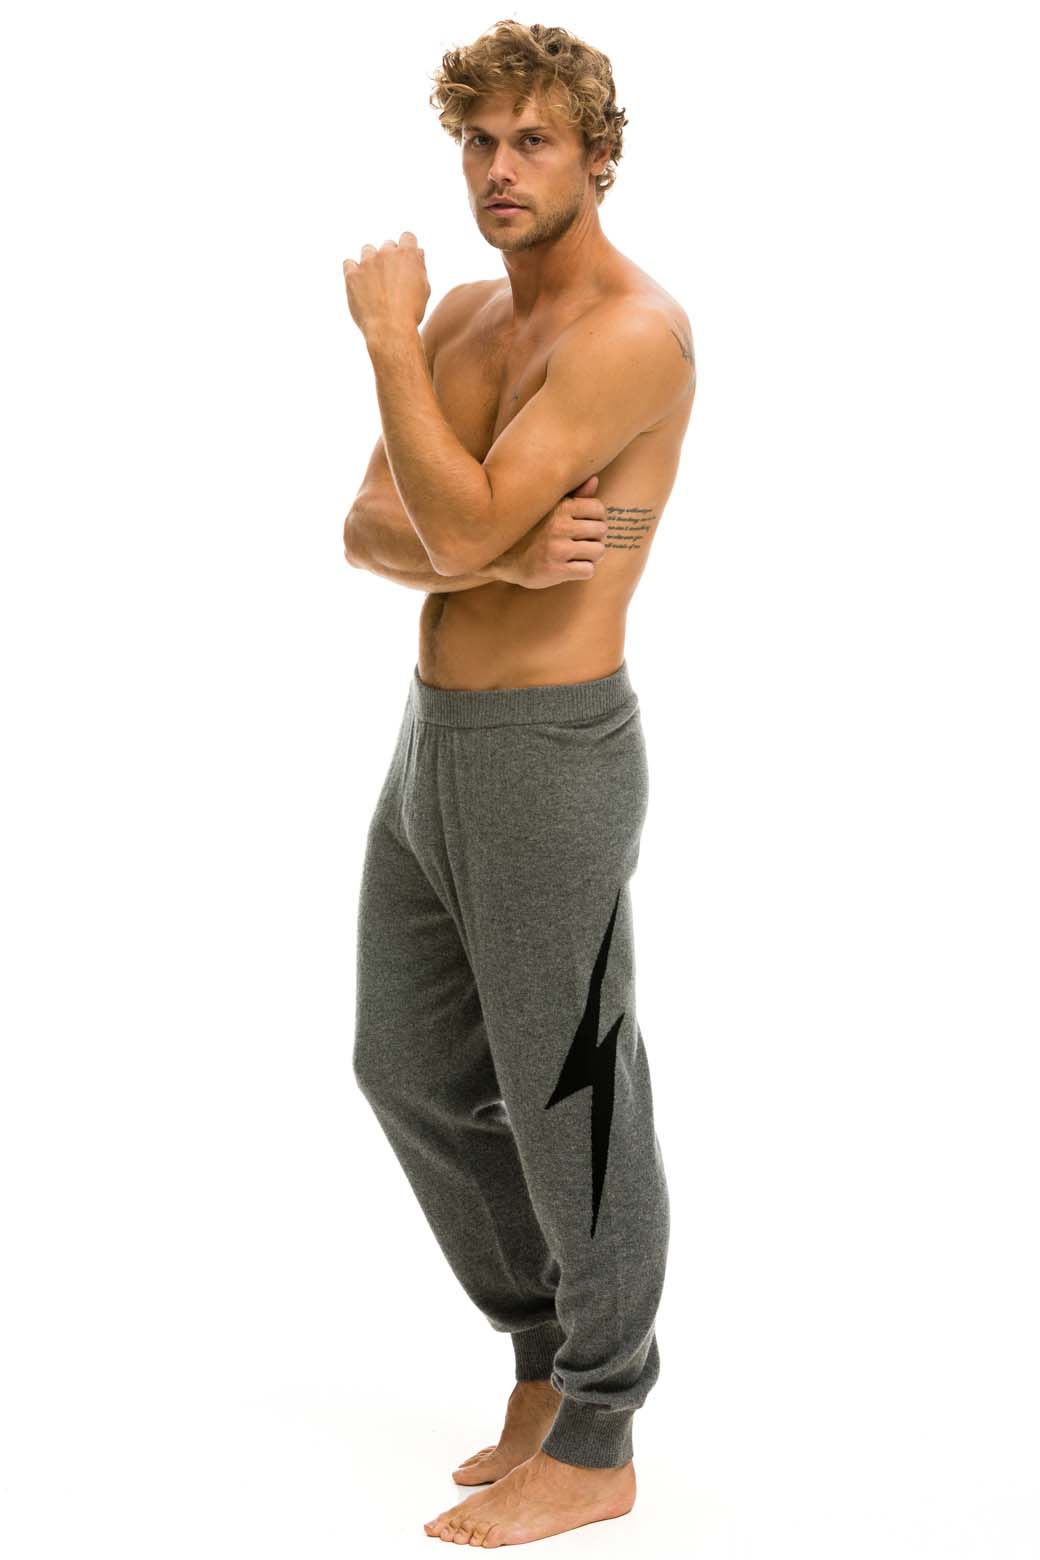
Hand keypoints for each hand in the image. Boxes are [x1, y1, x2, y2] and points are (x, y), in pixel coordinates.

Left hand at [342, 232, 430, 341]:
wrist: (390, 329)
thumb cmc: (411, 313)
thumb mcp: (424, 289)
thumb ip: (420, 267)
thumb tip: (417, 252)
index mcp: (407, 255)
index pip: (407, 237)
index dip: (407, 248)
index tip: (405, 261)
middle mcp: (386, 253)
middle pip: (387, 245)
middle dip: (389, 258)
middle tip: (391, 279)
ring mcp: (367, 262)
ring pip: (367, 251)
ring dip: (371, 261)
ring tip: (374, 282)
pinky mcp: (352, 274)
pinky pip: (349, 263)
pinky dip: (353, 270)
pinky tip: (359, 282)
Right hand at [491, 475, 607, 588]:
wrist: (502, 558)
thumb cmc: (531, 532)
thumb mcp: (549, 509)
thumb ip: (575, 496)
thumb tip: (595, 479)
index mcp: (560, 508)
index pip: (598, 509)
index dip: (596, 519)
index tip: (585, 526)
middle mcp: (559, 526)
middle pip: (601, 531)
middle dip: (594, 538)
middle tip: (580, 543)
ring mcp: (557, 549)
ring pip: (598, 551)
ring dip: (590, 556)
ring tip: (576, 555)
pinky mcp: (555, 570)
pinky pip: (588, 570)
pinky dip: (583, 571)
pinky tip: (570, 568)